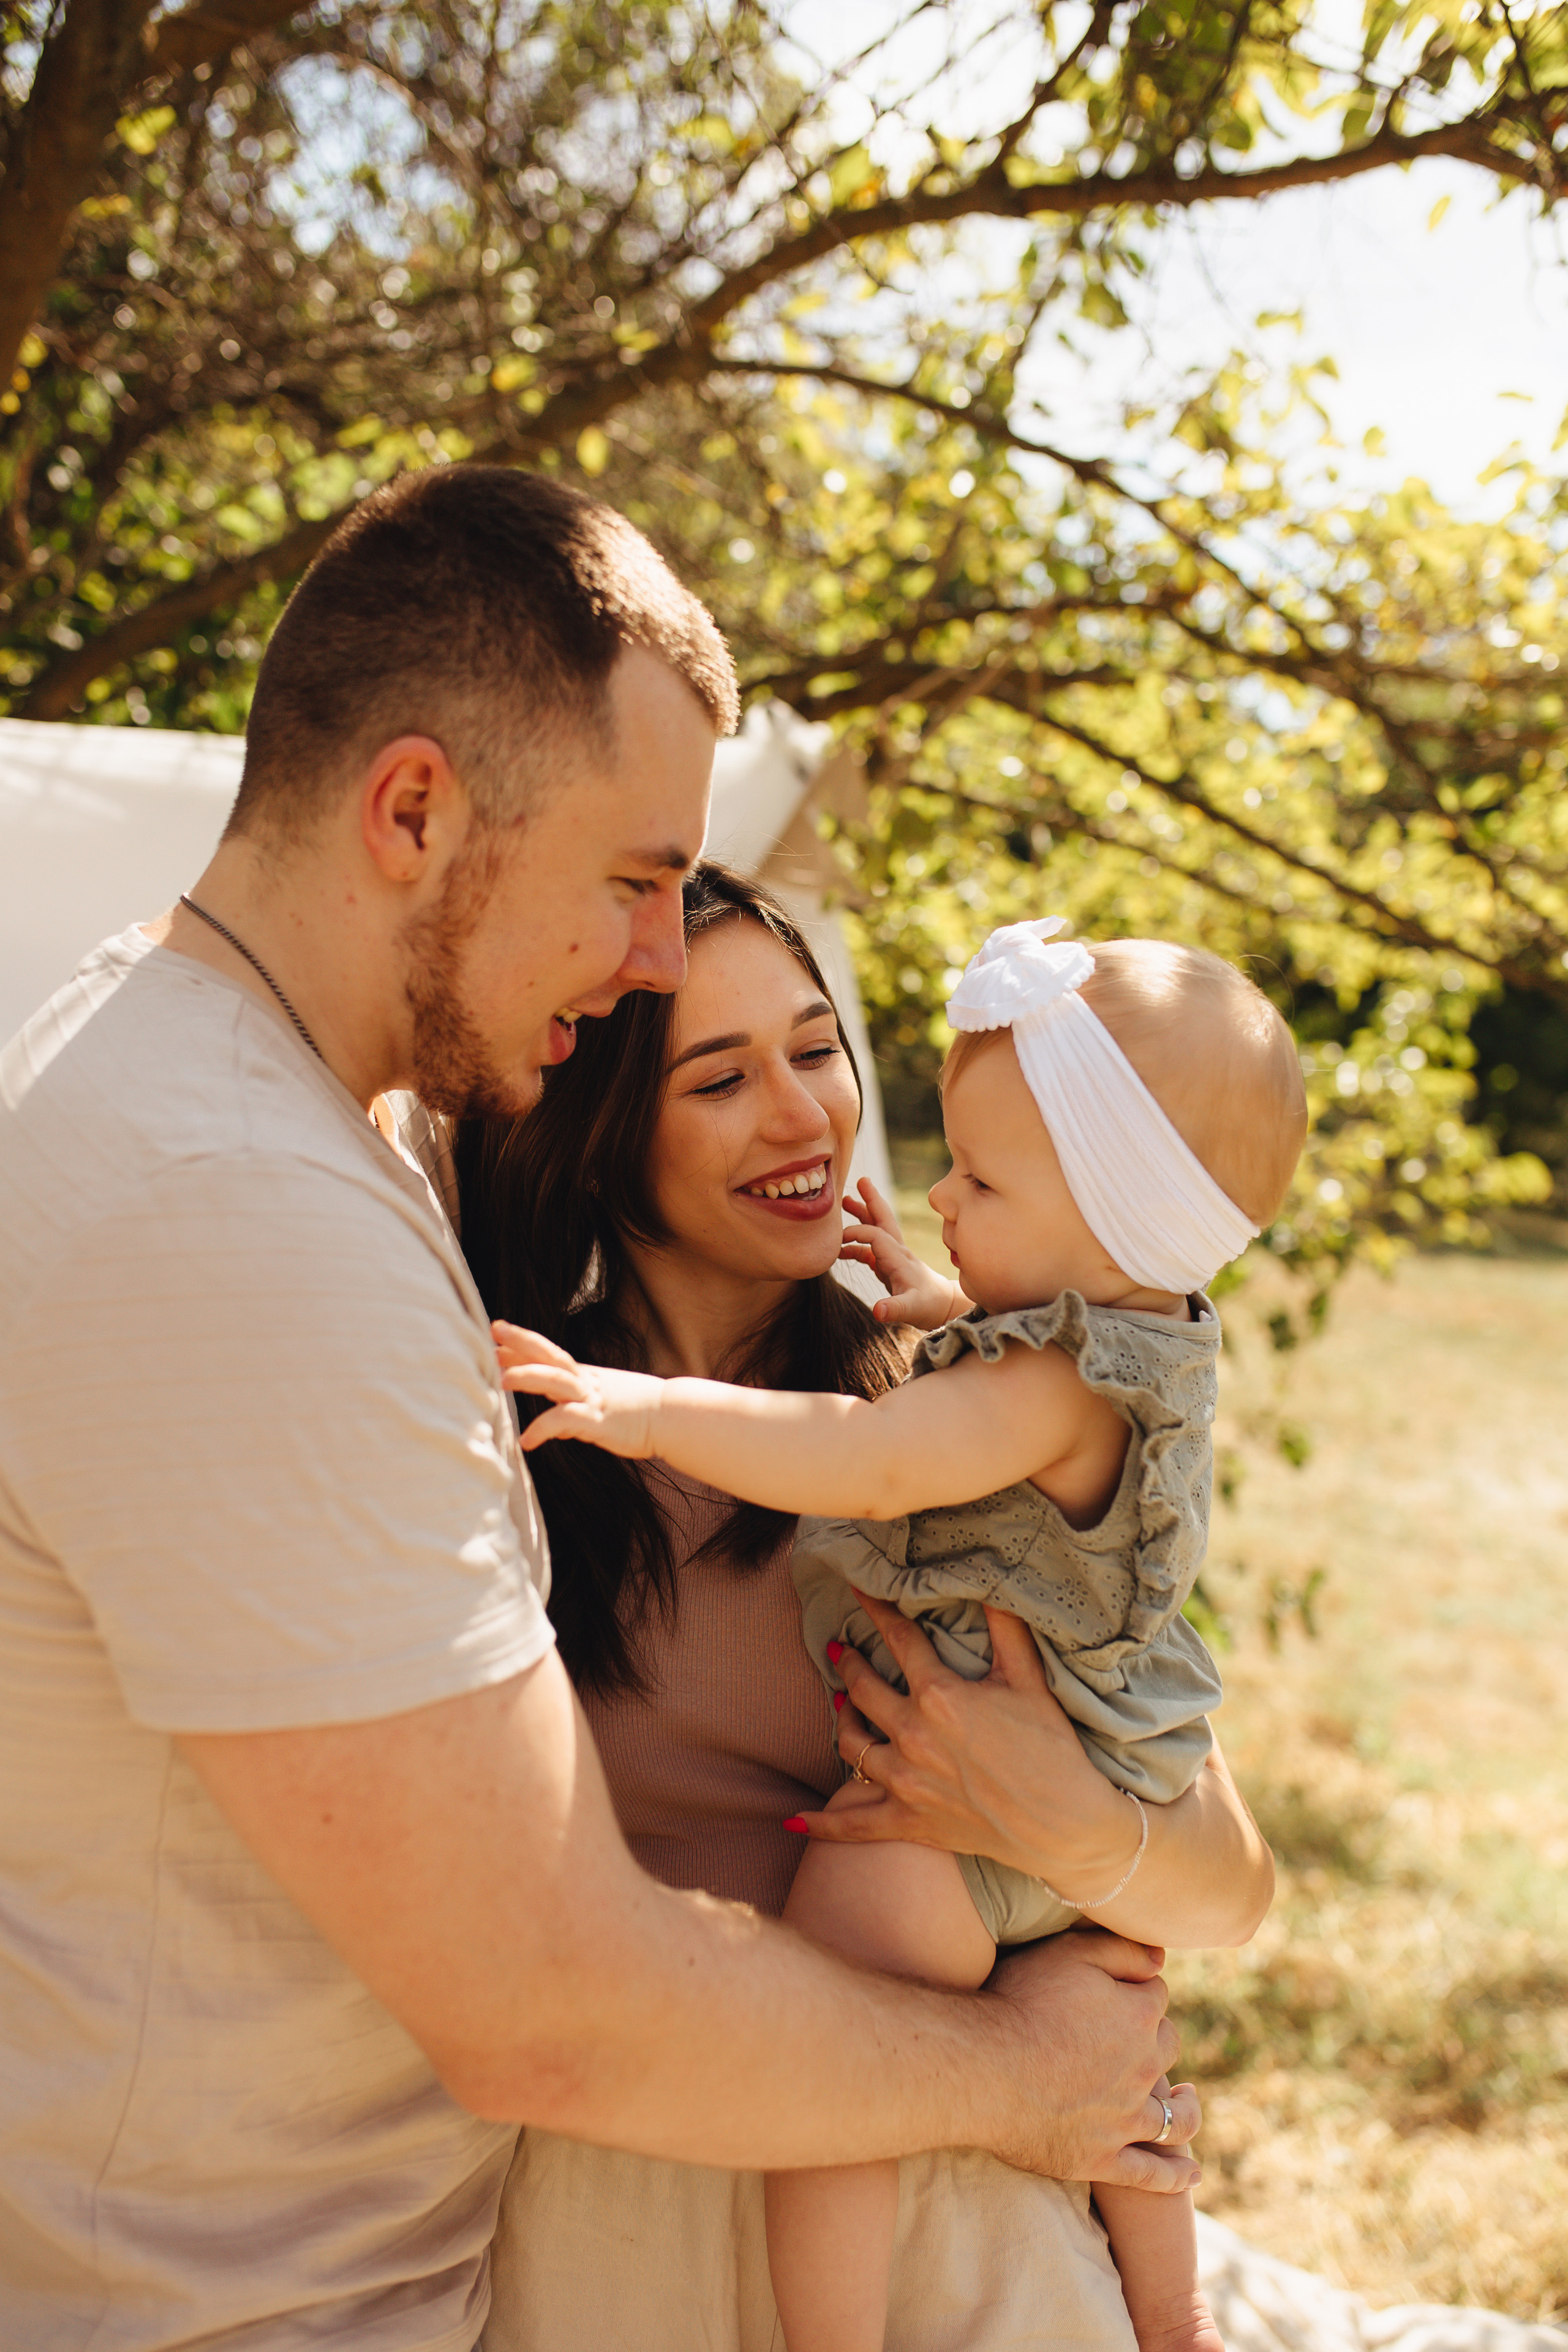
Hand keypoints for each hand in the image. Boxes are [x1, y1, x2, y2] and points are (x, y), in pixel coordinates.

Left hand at [493, 1323, 663, 1457]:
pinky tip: (526, 1441)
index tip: (498, 1334)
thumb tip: (555, 1427)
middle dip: (522, 1342)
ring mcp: (591, 1399)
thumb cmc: (641, 1412)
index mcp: (586, 1375)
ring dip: (528, 1376)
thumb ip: (574, 1411)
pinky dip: (543, 1428)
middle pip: (550, 1355)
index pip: (550, 1354)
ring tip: (502, 1379)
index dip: (523, 1344)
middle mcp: (586, 1382)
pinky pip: (564, 1421)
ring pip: (555, 1380)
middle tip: (495, 1331)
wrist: (673, 1417)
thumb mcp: (603, 1404)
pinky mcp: (597, 1421)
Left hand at [792, 1594, 1141, 1897]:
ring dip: (841, 1720)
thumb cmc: (1052, 1750)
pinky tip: (792, 1820)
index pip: (898, 1640)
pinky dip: (821, 1824)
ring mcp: (906, 1783)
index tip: (857, 1590)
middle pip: (862, 1689)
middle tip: (838, 1648)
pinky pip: (853, 1824)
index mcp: (940, 1696)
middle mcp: (913, 1736)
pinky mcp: (909, 1822)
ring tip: (839, 1703)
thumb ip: (1005, 1628)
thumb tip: (988, 1583)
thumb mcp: (1029, 1680)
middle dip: (847, 1663)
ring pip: (850, 1744)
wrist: (1066, 1825)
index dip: (876, 1610)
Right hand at [838, 1177, 968, 1329]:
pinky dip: (856, 1246)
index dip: (857, 1232)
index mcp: (899, 1257)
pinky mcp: (889, 1266)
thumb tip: (877, 1311)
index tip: (838, 1240)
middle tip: (860, 1180)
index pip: (876, 1235)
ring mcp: (892, 1257)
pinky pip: (870, 1250)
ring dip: (863, 1215)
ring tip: (846, 1201)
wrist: (943, 1308)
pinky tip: (840, 1251)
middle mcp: (896, 1252)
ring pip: (876, 1229)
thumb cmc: (928, 1306)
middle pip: (883, 1219)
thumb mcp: (911, 1309)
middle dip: (871, 1199)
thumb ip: (894, 1309)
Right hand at [985, 1931, 1200, 2189]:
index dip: (1136, 1989)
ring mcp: (1124, 2120)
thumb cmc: (1020, 2002)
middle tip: (1136, 2038)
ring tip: (1186, 2101)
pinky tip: (1191, 2174)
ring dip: (1185, 2108)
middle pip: (1166, 2049)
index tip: (1116, 1990)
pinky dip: (1175, 2176)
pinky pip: (1150, 2174)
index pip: (1155, 1995)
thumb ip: (1121, 1949)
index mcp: (1138, 2016)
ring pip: (1174, 2117)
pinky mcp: (1101, 2159)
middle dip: (1156, 2039)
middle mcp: (1142, 2070)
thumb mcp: (1069, 1953)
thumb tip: (1160, 1958)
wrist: (983, 2068)